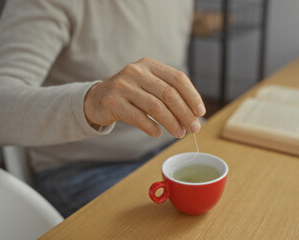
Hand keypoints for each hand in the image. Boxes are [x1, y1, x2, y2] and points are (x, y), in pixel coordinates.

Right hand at [84, 57, 205, 137]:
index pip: (178, 78)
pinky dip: (151, 127)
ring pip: (155, 106)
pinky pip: (138, 117)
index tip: (200, 113)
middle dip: (185, 113)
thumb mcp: (149, 86)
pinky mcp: (113, 102)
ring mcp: (123, 86)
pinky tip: (158, 133)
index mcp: (150, 65)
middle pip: (169, 94)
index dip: (192, 96)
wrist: (98, 98)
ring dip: (171, 123)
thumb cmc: (131, 94)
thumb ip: (169, 94)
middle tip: (193, 128)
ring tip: (179, 134)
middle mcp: (136, 71)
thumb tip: (195, 115)